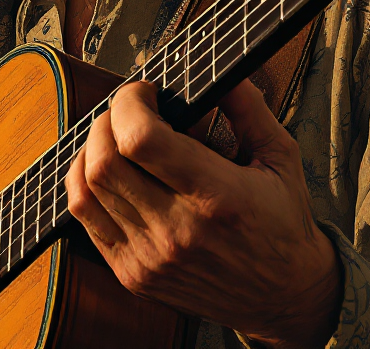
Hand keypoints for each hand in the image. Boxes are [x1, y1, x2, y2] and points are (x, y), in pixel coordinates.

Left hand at [65, 80, 339, 348]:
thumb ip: (249, 107)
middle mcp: (178, 231)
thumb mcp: (281, 156)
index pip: (141, 139)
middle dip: (107, 119)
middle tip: (128, 110)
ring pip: (86, 190)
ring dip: (90, 149)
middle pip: (105, 161)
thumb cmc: (283, 222)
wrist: (285, 298)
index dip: (130, 103)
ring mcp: (151, 258)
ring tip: (115, 136)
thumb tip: (221, 70)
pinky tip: (109, 169)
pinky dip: (85, 184)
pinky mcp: (133, 275)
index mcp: (217, 196)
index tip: (145, 91)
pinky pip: (85, 219)